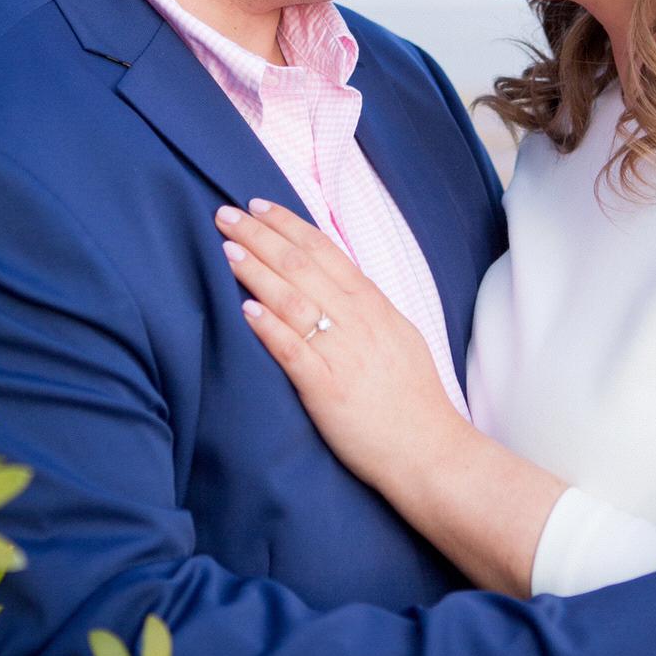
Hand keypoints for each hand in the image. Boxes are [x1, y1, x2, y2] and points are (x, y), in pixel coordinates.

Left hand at [214, 200, 461, 497]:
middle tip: (225, 214)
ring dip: (256, 271)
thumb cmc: (413, 397)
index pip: (325, 251)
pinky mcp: (327, 389)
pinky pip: (293, 351)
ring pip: (293, 299)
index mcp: (373, 305)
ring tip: (227, 249)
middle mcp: (358, 321)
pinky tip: (245, 310)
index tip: (258, 205)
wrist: (429, 450)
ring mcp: (343, 353)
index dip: (288, 225)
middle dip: (260, 235)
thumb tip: (338, 281)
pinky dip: (269, 327)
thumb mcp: (398, 335)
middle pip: (301, 265)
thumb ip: (367, 307)